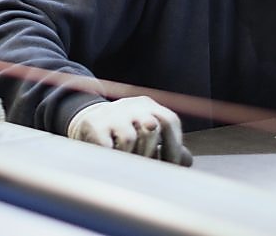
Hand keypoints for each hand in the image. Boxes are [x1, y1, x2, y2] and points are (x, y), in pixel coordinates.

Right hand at [66, 96, 191, 165]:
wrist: (88, 121)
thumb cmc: (125, 132)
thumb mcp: (146, 133)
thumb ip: (168, 146)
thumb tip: (187, 161)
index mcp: (149, 106)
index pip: (169, 120)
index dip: (174, 146)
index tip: (172, 167)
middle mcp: (132, 105)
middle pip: (151, 126)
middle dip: (152, 152)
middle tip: (148, 168)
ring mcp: (112, 114)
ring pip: (129, 139)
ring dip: (131, 157)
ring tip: (127, 163)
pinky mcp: (94, 124)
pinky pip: (108, 147)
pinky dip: (113, 158)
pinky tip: (113, 161)